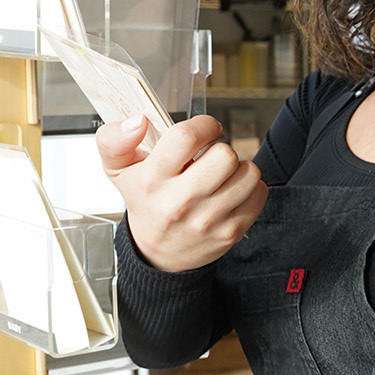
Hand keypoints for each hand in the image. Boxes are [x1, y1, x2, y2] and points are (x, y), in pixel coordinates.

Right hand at [96, 114, 266, 272]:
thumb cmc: (144, 202)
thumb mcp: (118, 169)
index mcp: (152, 180)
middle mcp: (180, 202)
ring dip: (239, 169)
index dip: (204, 126)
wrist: (157, 253)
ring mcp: (208, 220)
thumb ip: (115, 139)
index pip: (186, 137)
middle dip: (221, 150)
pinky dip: (250, 188)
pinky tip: (231, 192)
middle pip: (225, 155)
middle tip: (210, 160)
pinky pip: (259, 193)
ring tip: (221, 176)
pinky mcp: (231, 232)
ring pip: (248, 173)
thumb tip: (138, 122)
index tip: (207, 130)